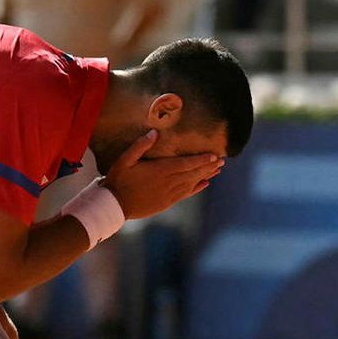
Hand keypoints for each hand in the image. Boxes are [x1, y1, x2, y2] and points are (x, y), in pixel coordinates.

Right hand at [101, 131, 223, 219]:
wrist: (115, 205)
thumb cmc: (118, 180)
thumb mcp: (125, 160)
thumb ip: (140, 146)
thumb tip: (154, 133)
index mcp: (160, 170)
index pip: (186, 164)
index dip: (201, 159)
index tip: (214, 155)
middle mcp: (168, 182)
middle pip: (193, 173)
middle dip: (208, 166)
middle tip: (222, 161)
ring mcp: (169, 194)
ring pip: (192, 183)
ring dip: (206, 176)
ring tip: (218, 170)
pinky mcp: (167, 202)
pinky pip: (186, 194)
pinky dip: (197, 188)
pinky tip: (205, 184)